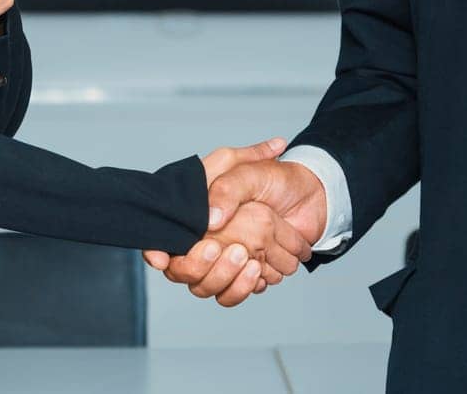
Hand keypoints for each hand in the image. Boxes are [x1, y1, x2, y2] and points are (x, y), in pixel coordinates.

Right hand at [145, 156, 328, 306]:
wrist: (311, 198)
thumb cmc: (274, 180)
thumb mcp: (248, 173)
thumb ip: (226, 190)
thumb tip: (211, 220)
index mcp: (195, 214)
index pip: (162, 238)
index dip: (155, 251)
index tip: (160, 257)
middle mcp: (202, 241)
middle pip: (181, 270)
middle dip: (197, 265)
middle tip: (219, 248)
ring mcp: (221, 262)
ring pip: (205, 287)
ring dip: (224, 278)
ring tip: (250, 259)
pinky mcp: (239, 276)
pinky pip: (231, 294)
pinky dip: (244, 287)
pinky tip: (259, 271)